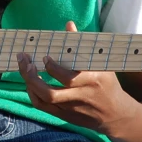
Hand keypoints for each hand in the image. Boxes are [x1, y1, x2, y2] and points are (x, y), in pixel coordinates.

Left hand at [17, 21, 136, 133]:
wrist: (116, 114)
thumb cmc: (107, 83)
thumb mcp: (100, 64)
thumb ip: (82, 45)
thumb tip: (69, 24)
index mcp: (92, 81)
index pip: (69, 78)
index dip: (53, 68)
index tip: (45, 56)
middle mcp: (81, 97)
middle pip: (51, 93)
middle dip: (33, 78)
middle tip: (25, 61)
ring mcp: (72, 109)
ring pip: (44, 101)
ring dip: (30, 85)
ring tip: (25, 69)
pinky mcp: (66, 117)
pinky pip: (44, 107)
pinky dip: (34, 95)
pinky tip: (30, 83)